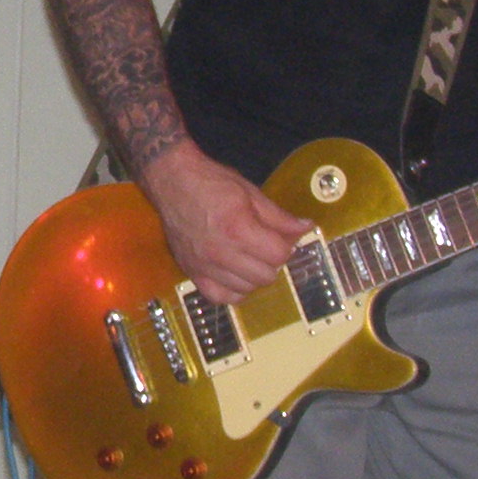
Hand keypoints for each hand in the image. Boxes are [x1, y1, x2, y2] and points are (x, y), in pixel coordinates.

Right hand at [140, 141, 309, 304]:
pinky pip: (220, 297)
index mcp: (238, 229)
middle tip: (266, 247)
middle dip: (272, 261)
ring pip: (246, 289)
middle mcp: (220, 252)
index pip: (279, 255)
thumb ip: (278, 216)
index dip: (286, 246)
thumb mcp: (250, 192)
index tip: (281, 238)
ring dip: (254, 276)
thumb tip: (305, 227)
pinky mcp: (191, 272)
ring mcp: (204, 265)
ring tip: (249, 258)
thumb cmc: (211, 182)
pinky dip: (232, 290)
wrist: (172, 181)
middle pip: (265, 276)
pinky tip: (235, 275)